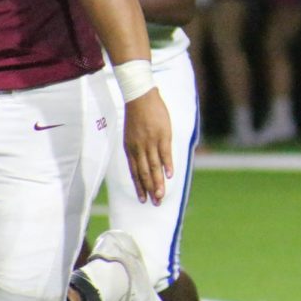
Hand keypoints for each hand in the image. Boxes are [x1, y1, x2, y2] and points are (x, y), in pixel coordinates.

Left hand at [123, 88, 173, 204]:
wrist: (140, 97)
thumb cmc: (137, 115)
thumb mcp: (131, 134)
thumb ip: (137, 148)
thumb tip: (143, 161)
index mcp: (130, 149)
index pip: (135, 173)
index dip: (139, 187)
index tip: (143, 199)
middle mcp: (139, 148)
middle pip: (144, 173)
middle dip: (149, 190)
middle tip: (154, 203)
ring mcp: (151, 142)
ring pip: (154, 167)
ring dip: (158, 183)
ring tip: (161, 195)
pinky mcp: (162, 136)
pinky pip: (165, 154)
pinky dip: (167, 166)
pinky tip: (169, 176)